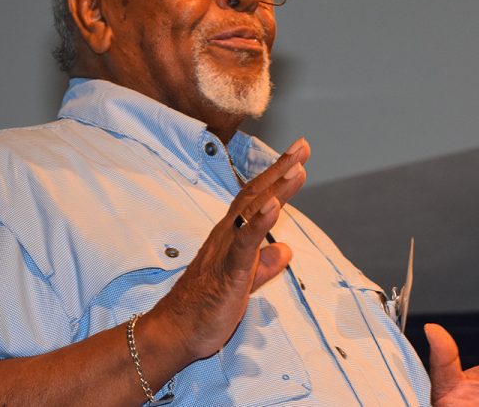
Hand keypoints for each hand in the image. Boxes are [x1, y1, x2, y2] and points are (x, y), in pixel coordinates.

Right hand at [149, 137, 309, 360]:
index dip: (276, 175)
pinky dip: (260, 223)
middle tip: (303, 146)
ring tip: (296, 168)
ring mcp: (226, 250)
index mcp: (231, 235)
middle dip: (281, 169)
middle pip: (256, 194)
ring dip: (276, 188)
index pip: (256, 198)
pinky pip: (244, 243)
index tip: (298, 156)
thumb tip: (286, 249)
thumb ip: (265, 264)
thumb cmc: (205, 307)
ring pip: (251, 211)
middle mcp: (226, 234)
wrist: (175, 331)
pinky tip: (274, 207)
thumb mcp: (245, 281)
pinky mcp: (228, 271)